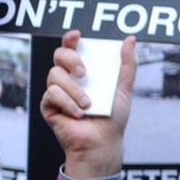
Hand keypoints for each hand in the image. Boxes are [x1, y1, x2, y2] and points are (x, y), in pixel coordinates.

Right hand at [40, 30, 136, 179]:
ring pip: (54, 74)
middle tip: (85, 73)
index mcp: (84, 72)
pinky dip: (67, 102)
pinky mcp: (48, 106)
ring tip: (88, 104)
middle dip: (71, 59)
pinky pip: (51, 94)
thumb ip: (127, 64)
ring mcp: (57, 91)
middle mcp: (69, 79)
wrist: (103, 143)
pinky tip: (78, 113)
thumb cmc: (113, 118)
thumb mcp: (124, 88)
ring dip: (74, 89)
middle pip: (59, 55)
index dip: (71, 38)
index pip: (73, 48)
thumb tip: (130, 39)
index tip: (77, 36)